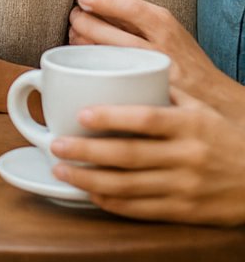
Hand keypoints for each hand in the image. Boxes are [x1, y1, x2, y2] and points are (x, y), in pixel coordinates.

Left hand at [50, 88, 244, 225]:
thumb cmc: (229, 137)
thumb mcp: (204, 108)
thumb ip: (167, 91)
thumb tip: (127, 71)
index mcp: (191, 125)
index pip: (146, 119)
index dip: (111, 117)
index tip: (80, 113)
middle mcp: (187, 156)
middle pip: (129, 154)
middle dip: (86, 151)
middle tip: (55, 144)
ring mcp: (186, 186)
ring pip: (129, 185)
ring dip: (89, 179)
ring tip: (61, 169)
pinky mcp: (186, 211)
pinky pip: (143, 209)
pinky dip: (113, 203)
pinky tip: (90, 193)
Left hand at [68, 0, 243, 112]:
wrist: (218, 102)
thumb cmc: (188, 64)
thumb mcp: (173, 34)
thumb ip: (142, 21)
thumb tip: (95, 1)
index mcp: (167, 28)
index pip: (132, 8)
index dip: (104, 0)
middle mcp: (160, 49)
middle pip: (110, 31)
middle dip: (83, 21)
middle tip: (75, 17)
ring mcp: (151, 75)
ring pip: (104, 54)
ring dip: (80, 42)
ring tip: (75, 36)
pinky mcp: (145, 95)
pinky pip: (108, 78)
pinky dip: (90, 67)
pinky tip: (82, 62)